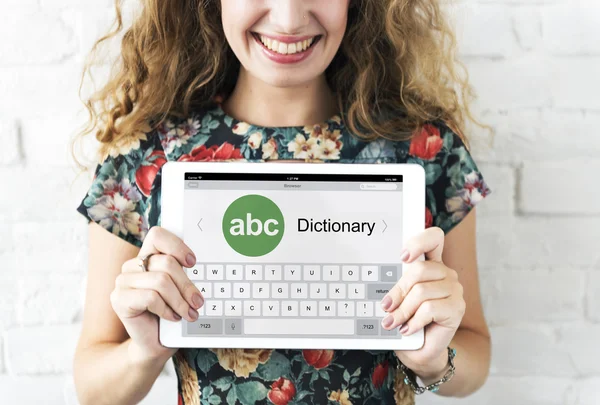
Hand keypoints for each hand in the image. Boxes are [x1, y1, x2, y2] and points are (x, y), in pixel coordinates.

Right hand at [110, 226, 203, 363]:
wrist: (155, 344)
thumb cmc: (170, 314)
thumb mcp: (180, 290)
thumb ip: (184, 274)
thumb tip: (204, 269)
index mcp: (147, 257)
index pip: (158, 235)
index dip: (177, 245)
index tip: (192, 262)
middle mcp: (133, 266)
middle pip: (166, 263)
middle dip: (187, 285)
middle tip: (198, 301)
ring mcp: (123, 281)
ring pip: (160, 281)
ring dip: (179, 300)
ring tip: (188, 313)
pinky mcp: (118, 299)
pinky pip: (150, 297)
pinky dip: (166, 309)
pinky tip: (171, 317)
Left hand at [380, 227, 465, 378]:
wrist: (421, 350)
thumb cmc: (408, 321)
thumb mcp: (399, 299)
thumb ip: (396, 286)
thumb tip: (380, 283)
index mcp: (431, 264)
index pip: (433, 238)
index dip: (419, 242)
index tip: (403, 257)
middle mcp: (445, 273)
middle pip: (419, 269)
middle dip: (398, 290)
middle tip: (386, 306)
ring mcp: (454, 290)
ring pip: (421, 292)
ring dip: (403, 310)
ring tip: (393, 322)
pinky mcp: (457, 308)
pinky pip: (429, 309)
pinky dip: (414, 321)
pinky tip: (408, 329)